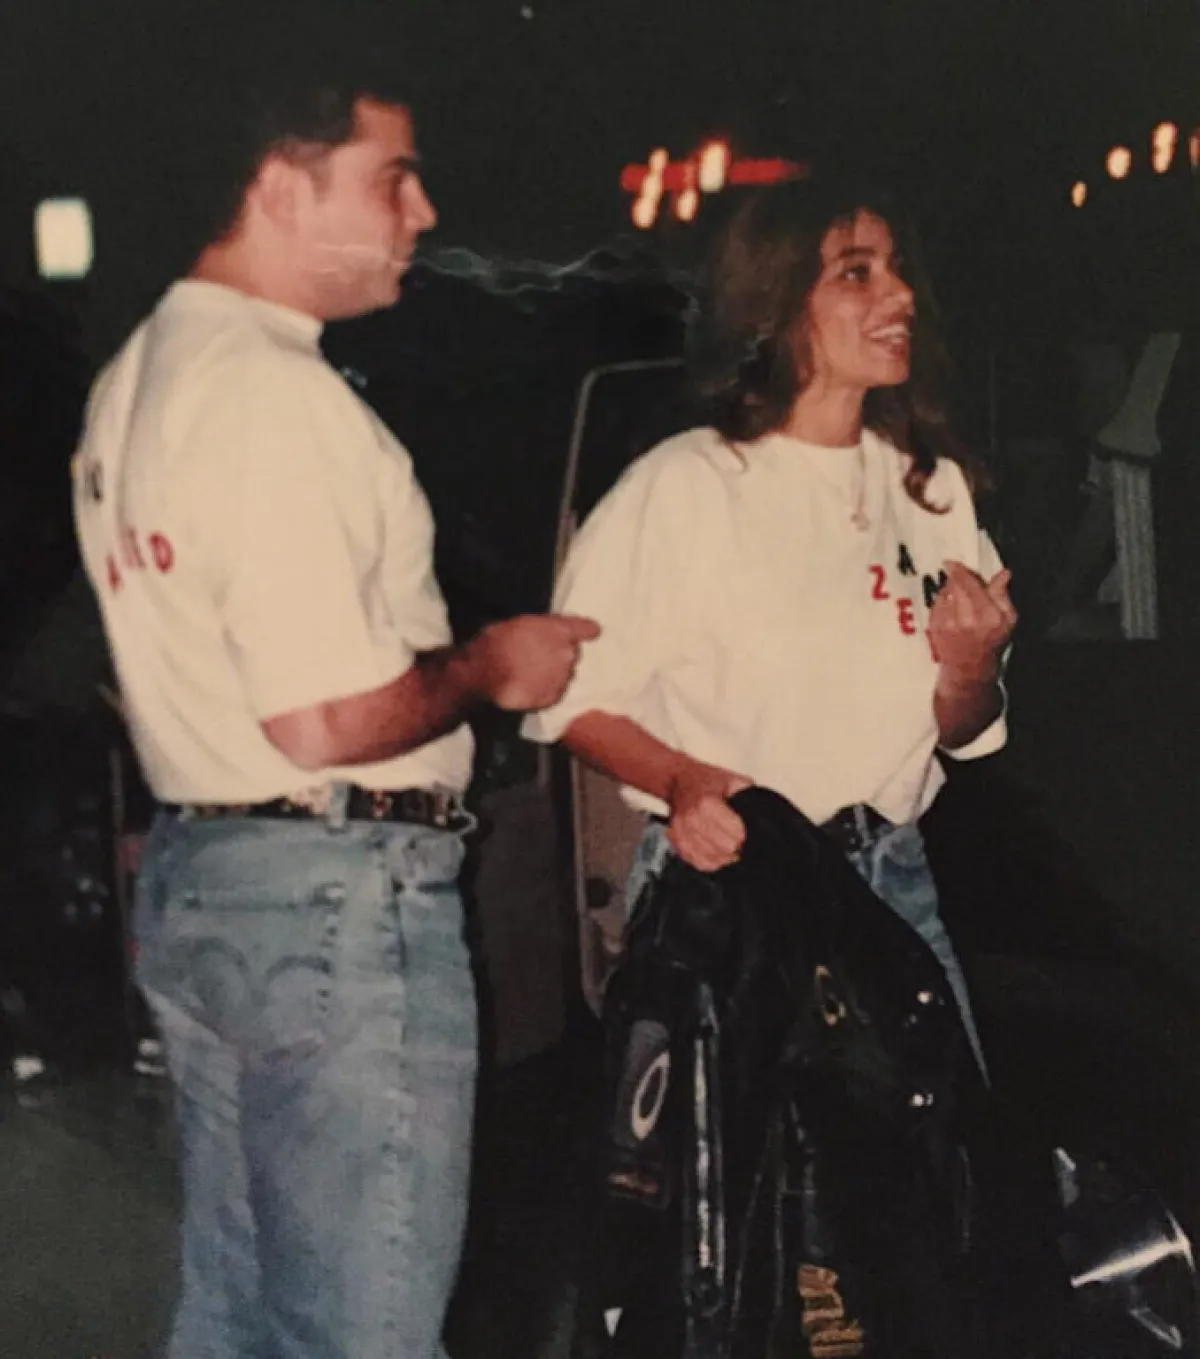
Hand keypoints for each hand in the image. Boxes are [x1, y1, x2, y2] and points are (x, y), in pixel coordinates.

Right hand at [470, 614, 600, 710]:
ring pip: (564, 674)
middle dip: (559, 655)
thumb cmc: (496, 641)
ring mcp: (562, 678)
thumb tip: (547, 633)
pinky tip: (530, 687)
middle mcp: (568, 654)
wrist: (483, 673)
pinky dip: (546, 690)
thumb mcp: (519, 623)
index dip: (588, 631)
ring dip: (552, 674)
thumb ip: (542, 628)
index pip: (588, 629)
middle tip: (539, 657)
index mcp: (561, 631)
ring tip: (531, 674)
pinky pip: (554, 692)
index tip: (590, 633)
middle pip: (572, 654)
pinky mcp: (553, 697)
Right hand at [665, 758, 752, 872]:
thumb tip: (764, 812)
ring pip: (711, 859)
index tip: (744, 831)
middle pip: (725, 849)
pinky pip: (698, 862)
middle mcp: (692, 819)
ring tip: (727, 845)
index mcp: (707, 803)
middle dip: (735, 846)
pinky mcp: (676, 841)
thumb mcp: (732, 780)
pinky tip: (715, 851)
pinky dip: (710, 860)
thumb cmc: (705, 781)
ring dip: (723, 855)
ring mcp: (681, 832)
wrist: (678, 780)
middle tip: (737, 838)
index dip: (745, 835)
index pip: (735, 834)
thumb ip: (748, 795)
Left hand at [928, 561, 1016, 681]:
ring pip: (944, 593)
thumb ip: (1003, 595)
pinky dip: (943, 602)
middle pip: (954, 586)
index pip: (968, 584)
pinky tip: (951, 610)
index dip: (959, 570)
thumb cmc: (992, 644)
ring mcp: (947, 623)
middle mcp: (965, 618)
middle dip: (955, 578)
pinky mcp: (934, 627)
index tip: (950, 561)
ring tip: (959, 599)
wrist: (969, 670)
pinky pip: (936, 604)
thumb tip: (1004, 573)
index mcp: (987, 615)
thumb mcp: (1008, 621)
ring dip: (949, 590)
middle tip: (959, 577)